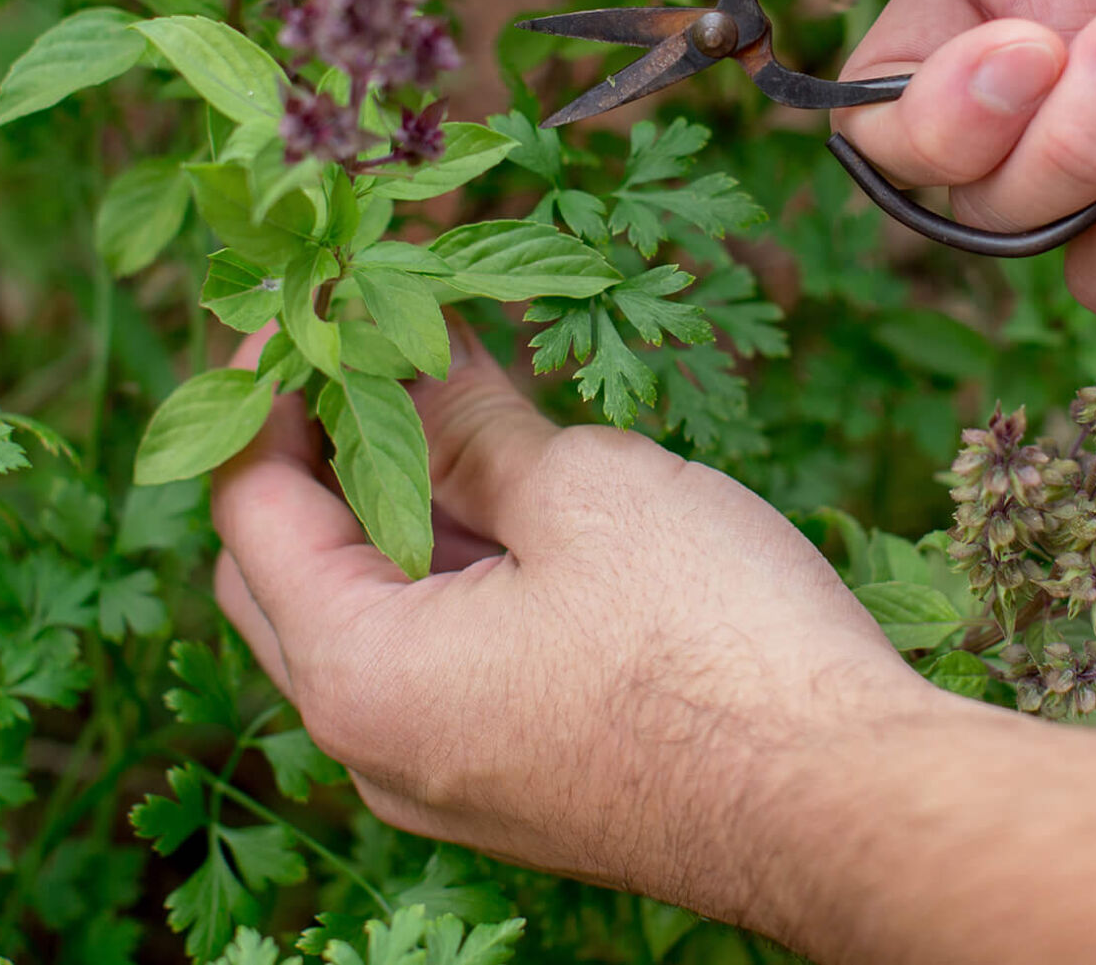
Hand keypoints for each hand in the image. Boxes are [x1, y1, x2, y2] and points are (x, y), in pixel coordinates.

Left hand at [209, 328, 933, 921]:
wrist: (846, 801)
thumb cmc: (716, 645)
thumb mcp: (580, 491)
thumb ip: (467, 419)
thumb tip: (411, 346)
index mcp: (358, 672)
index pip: (249, 500)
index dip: (264, 381)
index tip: (309, 294)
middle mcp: (371, 744)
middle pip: (286, 564)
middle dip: (315, 439)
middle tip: (367, 331)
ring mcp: (441, 771)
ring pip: (369, 609)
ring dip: (392, 495)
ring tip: (447, 379)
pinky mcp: (513, 773)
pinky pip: (438, 652)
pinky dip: (450, 558)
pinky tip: (509, 476)